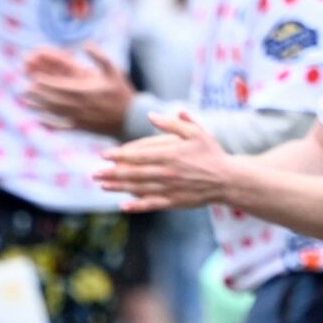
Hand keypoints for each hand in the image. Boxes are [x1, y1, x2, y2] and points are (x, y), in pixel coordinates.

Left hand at [21, 44, 136, 135]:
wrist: (130, 119)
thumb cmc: (121, 92)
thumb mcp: (113, 70)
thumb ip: (99, 56)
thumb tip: (85, 44)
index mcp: (85, 91)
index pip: (60, 85)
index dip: (45, 82)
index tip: (33, 78)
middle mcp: (79, 105)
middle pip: (53, 99)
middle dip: (38, 94)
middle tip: (24, 89)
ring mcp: (78, 117)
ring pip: (54, 112)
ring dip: (39, 106)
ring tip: (25, 101)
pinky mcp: (80, 127)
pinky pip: (62, 126)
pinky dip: (50, 124)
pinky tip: (39, 120)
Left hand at [94, 109, 234, 211]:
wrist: (228, 179)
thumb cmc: (210, 153)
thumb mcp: (196, 132)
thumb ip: (173, 123)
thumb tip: (151, 115)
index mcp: (171, 154)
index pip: (139, 154)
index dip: (120, 155)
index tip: (105, 155)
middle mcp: (168, 172)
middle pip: (135, 173)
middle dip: (112, 173)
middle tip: (94, 174)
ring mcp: (170, 189)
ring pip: (139, 188)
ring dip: (119, 188)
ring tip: (103, 186)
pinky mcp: (174, 202)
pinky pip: (152, 204)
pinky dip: (137, 206)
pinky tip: (123, 207)